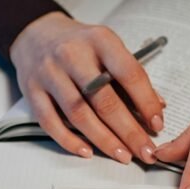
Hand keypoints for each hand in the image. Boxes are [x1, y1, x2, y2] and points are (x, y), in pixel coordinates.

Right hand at [9, 12, 164, 163]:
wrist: (36, 33)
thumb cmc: (80, 44)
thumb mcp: (108, 47)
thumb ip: (130, 75)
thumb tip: (157, 107)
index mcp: (100, 40)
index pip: (129, 74)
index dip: (146, 102)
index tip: (157, 125)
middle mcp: (72, 55)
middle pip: (104, 100)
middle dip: (128, 131)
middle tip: (145, 150)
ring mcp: (49, 73)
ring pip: (78, 114)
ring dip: (103, 139)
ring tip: (122, 155)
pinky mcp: (32, 90)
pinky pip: (50, 121)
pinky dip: (69, 140)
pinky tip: (87, 152)